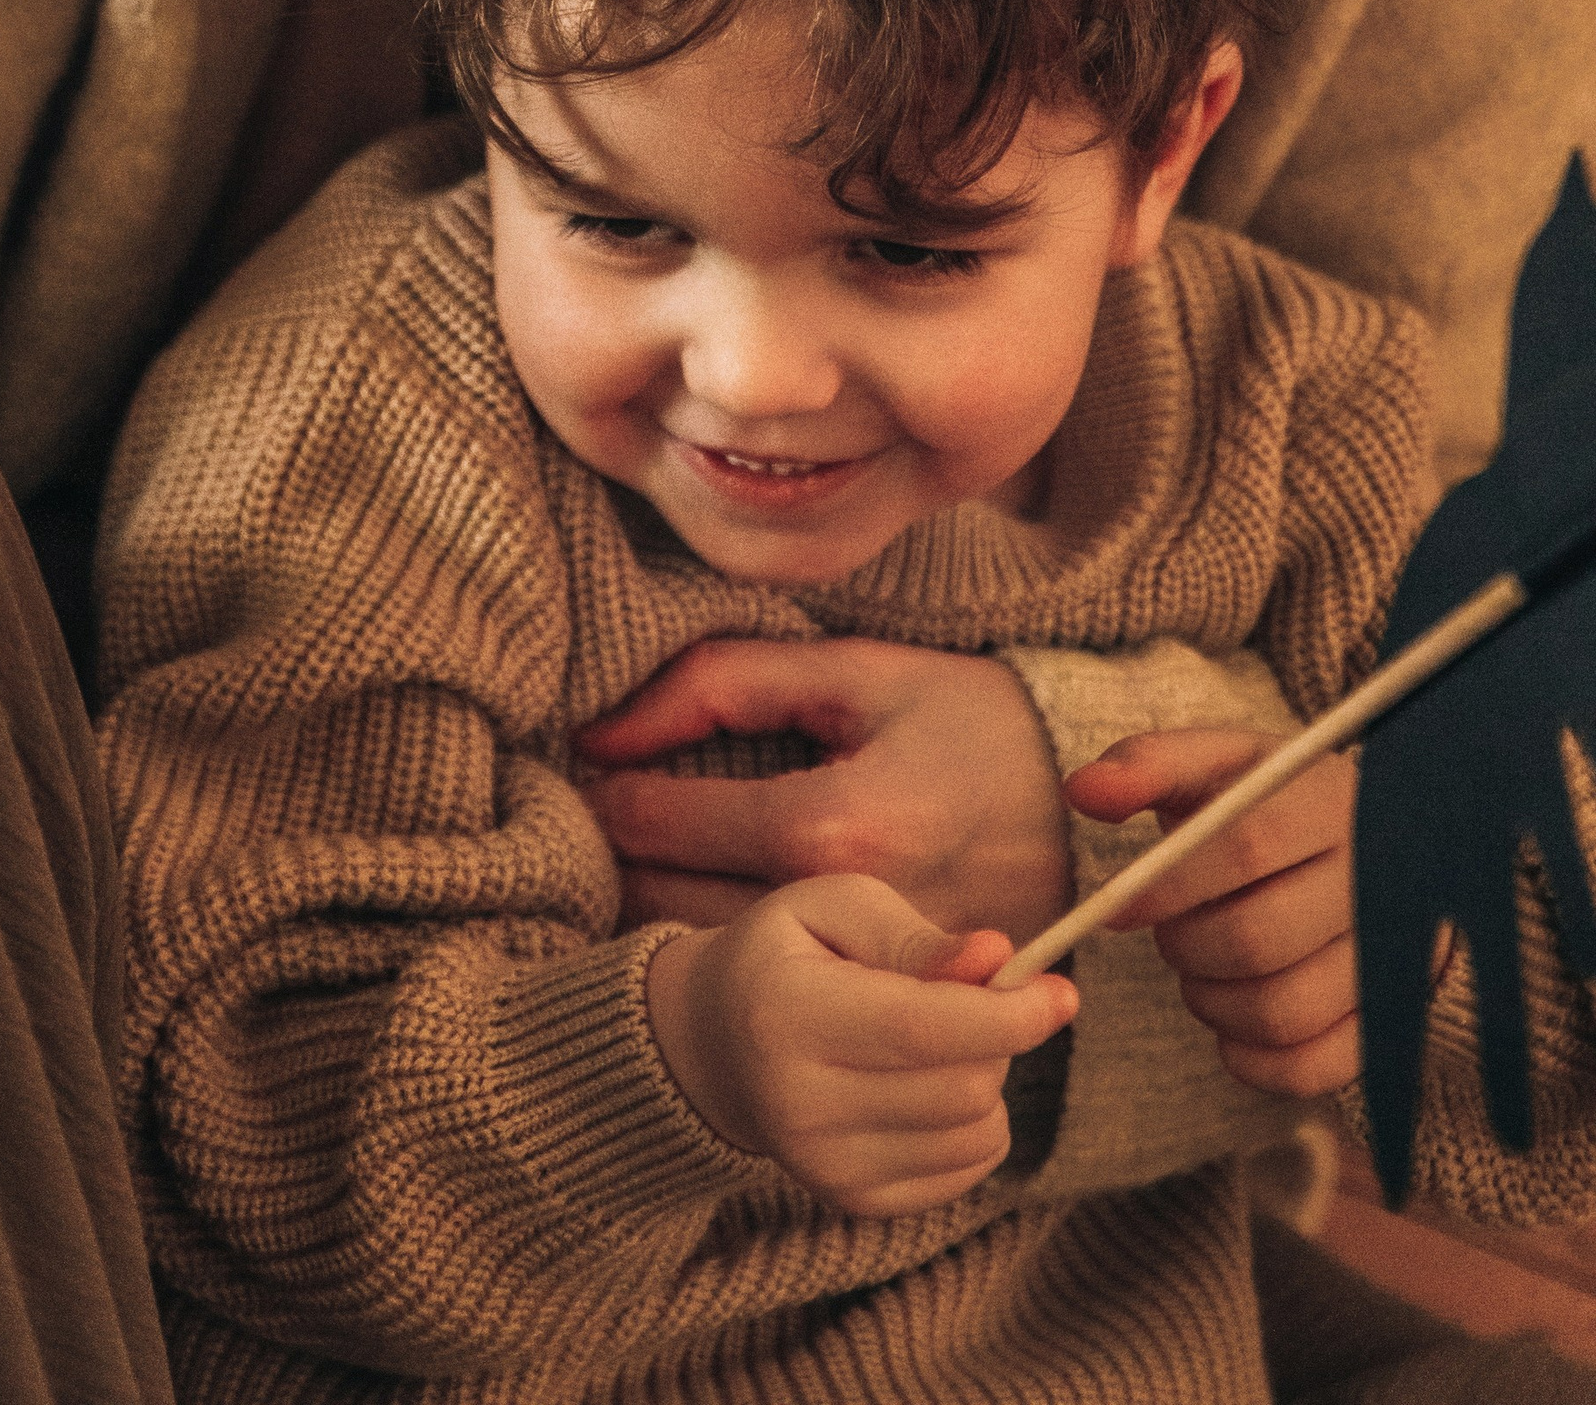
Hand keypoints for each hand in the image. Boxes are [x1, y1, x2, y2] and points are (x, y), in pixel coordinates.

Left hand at [576, 637, 1071, 944]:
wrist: (1096, 810)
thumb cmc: (972, 723)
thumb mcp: (853, 672)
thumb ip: (719, 683)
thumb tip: (602, 730)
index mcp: (830, 828)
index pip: (655, 822)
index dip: (601, 788)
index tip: (585, 763)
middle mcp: (841, 920)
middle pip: (658, 903)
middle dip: (610, 854)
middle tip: (595, 810)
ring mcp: (865, 977)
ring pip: (698, 952)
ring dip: (649, 903)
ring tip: (646, 850)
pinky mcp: (886, 1009)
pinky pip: (763, 982)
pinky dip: (718, 944)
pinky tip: (710, 896)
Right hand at [646, 878, 1073, 1215]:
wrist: (714, 1043)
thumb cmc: (787, 954)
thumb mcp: (835, 906)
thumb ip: (916, 936)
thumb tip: (998, 959)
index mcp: (787, 1014)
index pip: (922, 1030)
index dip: (1007, 1014)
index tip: (1062, 992)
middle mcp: (800, 1106)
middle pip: (962, 1087)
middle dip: (996, 1035)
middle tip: (969, 995)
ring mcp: (825, 1167)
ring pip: (976, 1133)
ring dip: (985, 1079)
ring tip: (933, 1041)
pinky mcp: (853, 1201)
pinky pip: (968, 1169)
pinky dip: (972, 1122)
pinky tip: (925, 1085)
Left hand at [1066, 728, 1358, 1098]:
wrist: (1372, 851)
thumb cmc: (1274, 806)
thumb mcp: (1219, 764)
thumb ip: (1148, 767)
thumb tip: (1082, 792)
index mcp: (1331, 804)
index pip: (1247, 847)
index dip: (1169, 885)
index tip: (1116, 905)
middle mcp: (1378, 884)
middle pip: (1258, 938)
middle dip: (1185, 947)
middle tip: (1170, 935)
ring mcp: (1393, 964)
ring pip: (1279, 1011)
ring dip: (1210, 1002)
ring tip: (1200, 968)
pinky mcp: (1385, 1027)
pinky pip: (1308, 1069)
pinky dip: (1248, 1058)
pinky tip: (1228, 1022)